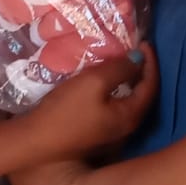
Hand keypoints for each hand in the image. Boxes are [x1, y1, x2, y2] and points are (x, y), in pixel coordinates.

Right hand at [27, 44, 157, 159]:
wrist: (34, 142)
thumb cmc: (65, 111)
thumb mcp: (93, 83)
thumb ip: (119, 69)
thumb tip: (138, 59)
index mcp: (130, 116)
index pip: (150, 86)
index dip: (151, 63)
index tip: (143, 42)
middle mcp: (125, 127)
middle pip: (142, 95)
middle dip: (141, 72)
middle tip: (135, 50)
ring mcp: (109, 133)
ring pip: (126, 101)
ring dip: (127, 81)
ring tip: (120, 61)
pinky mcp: (93, 132)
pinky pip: (112, 106)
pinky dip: (113, 90)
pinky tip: (102, 81)